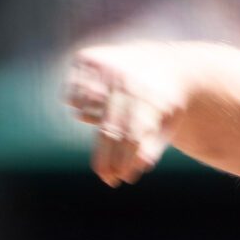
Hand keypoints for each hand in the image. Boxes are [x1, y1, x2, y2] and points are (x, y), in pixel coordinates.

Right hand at [63, 44, 182, 185]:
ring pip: (83, 112)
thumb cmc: (164, 103)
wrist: (163, 62)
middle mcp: (125, 78)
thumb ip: (153, 147)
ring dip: (93, 125)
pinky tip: (98, 103)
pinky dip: (80, 106)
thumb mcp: (168, 124)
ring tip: (111, 126)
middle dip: (107, 159)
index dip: (126, 160)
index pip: (133, 135)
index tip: (123, 178)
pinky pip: (71, 97)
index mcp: (148, 94)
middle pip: (110, 129)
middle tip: (109, 180)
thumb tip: (138, 168)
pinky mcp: (86, 58)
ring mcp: (104, 66)